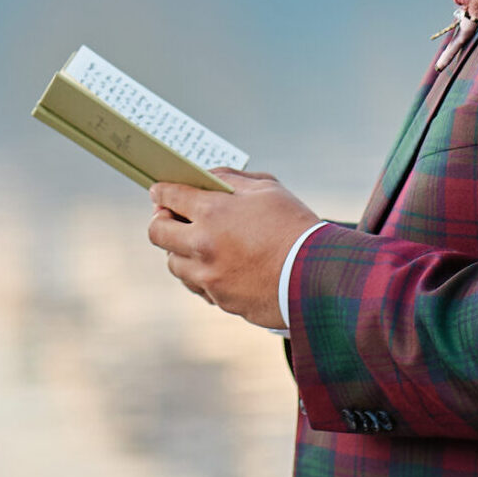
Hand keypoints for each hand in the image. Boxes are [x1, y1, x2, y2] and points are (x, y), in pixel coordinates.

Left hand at [146, 168, 317, 327]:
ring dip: (179, 251)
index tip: (158, 192)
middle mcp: (203, 246)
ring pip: (173, 264)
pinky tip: (215, 266)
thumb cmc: (296, 226)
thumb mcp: (267, 189)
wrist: (319, 277)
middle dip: (160, 220)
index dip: (160, 191)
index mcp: (212, 212)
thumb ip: (232, 179)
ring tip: (194, 243)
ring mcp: (209, 277)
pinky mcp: (220, 299)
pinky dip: (200, 275)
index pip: (169, 196)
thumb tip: (207, 177)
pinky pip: (197, 286)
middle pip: (158, 232)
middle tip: (169, 216)